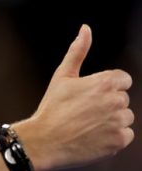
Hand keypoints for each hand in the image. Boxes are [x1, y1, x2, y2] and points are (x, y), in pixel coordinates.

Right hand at [19, 24, 133, 170]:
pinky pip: (126, 135)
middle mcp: (115, 102)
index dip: (106, 86)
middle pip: (123, 98)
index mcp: (103, 83)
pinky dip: (113, 136)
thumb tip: (85, 29)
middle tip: (85, 110)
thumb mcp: (62, 75)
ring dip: (112, 120)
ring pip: (125, 117)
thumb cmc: (52, 107)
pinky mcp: (119, 141)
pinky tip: (94, 134)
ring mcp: (118, 122)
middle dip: (108, 103)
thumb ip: (78, 51)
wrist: (45, 140)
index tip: (92, 94)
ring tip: (88, 123)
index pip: (122, 80)